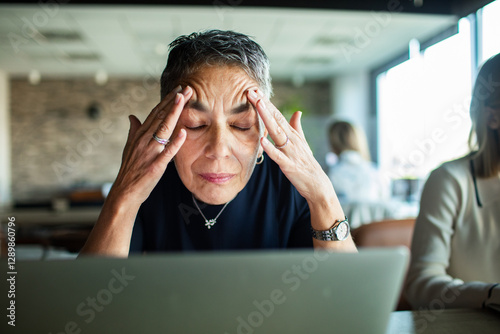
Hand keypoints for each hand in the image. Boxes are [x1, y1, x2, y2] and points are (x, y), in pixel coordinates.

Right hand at [109, 85, 192, 204]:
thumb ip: (133, 131)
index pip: (155, 113)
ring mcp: (149, 152)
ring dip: (174, 114)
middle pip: (161, 117)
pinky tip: (183, 132)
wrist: (125, 192)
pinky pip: (167, 152)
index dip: (167, 101)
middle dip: (174, 102)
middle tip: (187, 89)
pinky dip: (175, 142)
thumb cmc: (129, 170)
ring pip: (163, 129)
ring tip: (183, 100)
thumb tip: (131, 116)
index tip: (178, 90)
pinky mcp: (155, 165)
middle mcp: (144, 140)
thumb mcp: (129, 147)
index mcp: (139, 135)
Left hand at [247, 89, 333, 203]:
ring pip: (277, 133)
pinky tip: (262, 140)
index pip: (278, 115)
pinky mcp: (288, 165)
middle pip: (276, 119)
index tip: (256, 90)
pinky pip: (278, 156)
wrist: (317, 184)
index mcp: (292, 134)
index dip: (267, 103)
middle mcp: (291, 140)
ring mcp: (290, 152)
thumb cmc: (307, 163)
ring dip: (267, 119)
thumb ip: (297, 127)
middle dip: (263, 105)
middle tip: (252, 92)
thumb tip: (297, 112)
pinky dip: (270, 148)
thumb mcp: (302, 143)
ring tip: (259, 106)